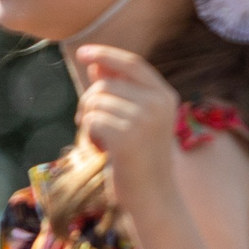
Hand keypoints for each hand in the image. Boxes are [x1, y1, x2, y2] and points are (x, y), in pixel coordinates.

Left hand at [75, 45, 179, 198]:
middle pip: (105, 85)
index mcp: (165, 96)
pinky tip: (103, 150)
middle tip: (91, 124)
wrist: (154, 196)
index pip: (132, 63)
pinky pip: (91, 121)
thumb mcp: (137, 119)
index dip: (106, 54)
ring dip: (89, 121)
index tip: (82, 52)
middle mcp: (158, 104)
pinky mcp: (126, 137)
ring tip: (103, 140)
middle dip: (89, 101)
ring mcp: (143, 120)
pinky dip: (89, 136)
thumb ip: (119, 91)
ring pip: (94, 102)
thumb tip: (96, 65)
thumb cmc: (142, 158)